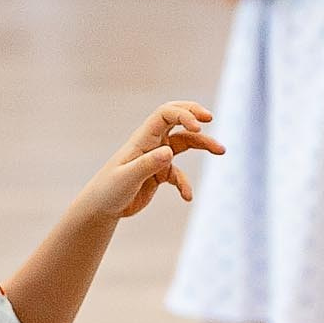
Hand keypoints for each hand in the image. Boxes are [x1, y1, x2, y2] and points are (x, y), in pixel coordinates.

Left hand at [80, 101, 224, 220]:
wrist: (101, 208)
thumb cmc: (108, 190)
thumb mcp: (127, 179)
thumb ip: (147, 165)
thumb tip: (168, 153)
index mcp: (143, 139)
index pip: (166, 114)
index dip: (184, 114)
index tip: (199, 126)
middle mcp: (152, 144)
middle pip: (177, 121)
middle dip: (194, 116)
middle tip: (211, 118)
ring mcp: (157, 158)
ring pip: (185, 144)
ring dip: (203, 145)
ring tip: (222, 151)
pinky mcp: (160, 174)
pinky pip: (179, 174)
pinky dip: (185, 183)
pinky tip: (187, 197)